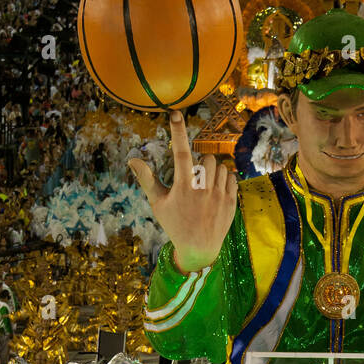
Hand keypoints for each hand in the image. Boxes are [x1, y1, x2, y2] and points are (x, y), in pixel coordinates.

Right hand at [128, 113, 236, 272]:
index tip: (176, 114)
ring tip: (204, 187)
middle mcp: (203, 190)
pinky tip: (215, 192)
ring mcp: (219, 196)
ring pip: (220, 166)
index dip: (178, 131)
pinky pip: (231, 176)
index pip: (180, 153)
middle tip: (194, 180)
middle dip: (200, 164)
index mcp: (183, 188)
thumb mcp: (158, 204)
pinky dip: (224, 179)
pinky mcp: (231, 202)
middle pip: (206, 158)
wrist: (199, 249)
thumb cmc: (174, 224)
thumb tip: (132, 159)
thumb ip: (147, 179)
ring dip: (212, 171)